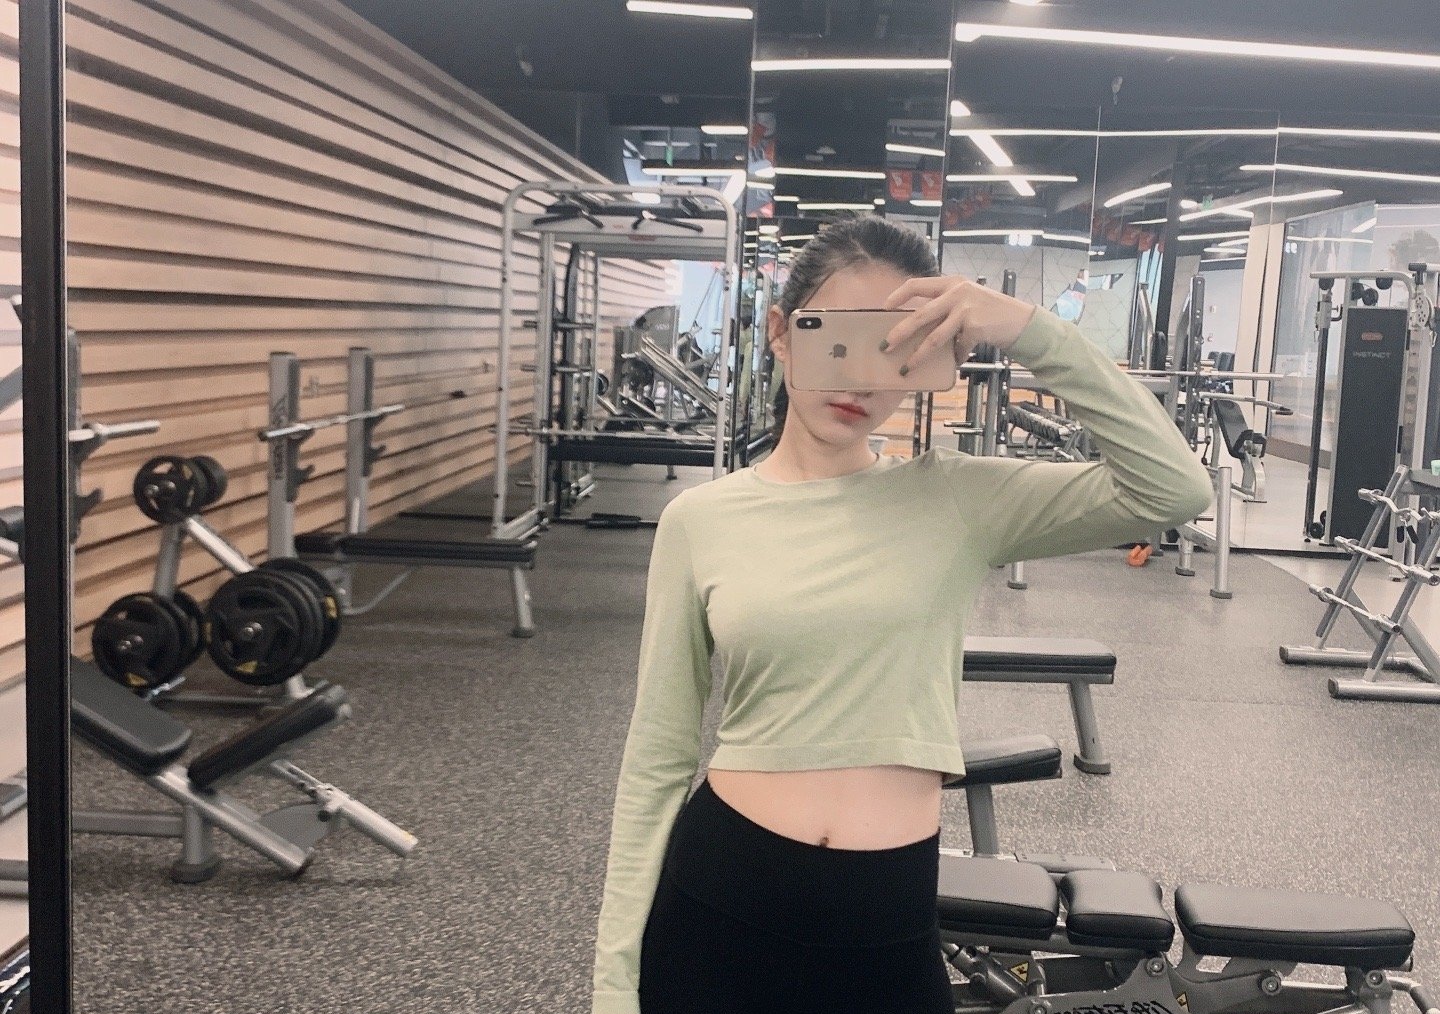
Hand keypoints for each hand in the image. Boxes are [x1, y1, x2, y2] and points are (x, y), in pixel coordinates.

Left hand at [880, 277, 1037, 374]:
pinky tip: (955, 362)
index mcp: (951, 283)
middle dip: (900, 332)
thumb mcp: (967, 299)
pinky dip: (954, 357)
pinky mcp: (975, 327)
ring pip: (934, 337)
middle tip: (885, 345)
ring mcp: (966, 309)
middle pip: (920, 315)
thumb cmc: (990, 311)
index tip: (884, 308)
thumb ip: (945, 306)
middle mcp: (957, 292)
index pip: (917, 284)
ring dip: (918, 355)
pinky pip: (957, 348)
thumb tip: (916, 326)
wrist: (1020, 320)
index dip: (898, 296)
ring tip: (906, 368)